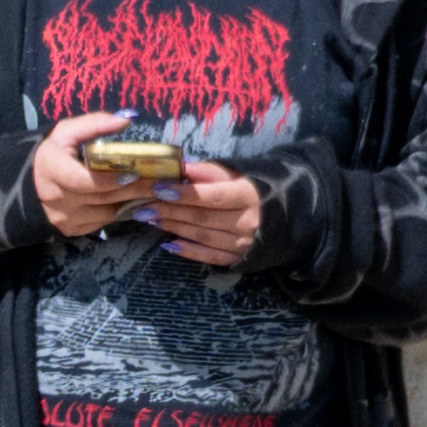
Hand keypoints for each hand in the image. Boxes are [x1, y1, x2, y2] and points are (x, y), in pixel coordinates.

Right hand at [25, 113, 153, 239]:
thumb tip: (127, 120)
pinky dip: (121, 213)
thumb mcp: (65, 132)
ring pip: (108, 214)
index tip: (135, 172)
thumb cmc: (54, 154)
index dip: (111, 179)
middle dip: (136, 190)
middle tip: (163, 184)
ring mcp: (64, 218)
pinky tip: (134, 202)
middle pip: (103, 198)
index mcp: (53, 170)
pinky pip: (104, 223)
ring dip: (133, 203)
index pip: (84, 180)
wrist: (30, 183)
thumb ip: (94, 124)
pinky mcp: (71, 230)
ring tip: (155, 193)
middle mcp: (56, 198)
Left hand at [148, 161, 265, 271]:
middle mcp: (248, 221)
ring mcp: (245, 243)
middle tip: (142, 207)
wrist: (285, 216)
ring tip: (149, 219)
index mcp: (248, 196)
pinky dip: (189, 251)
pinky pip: (211, 257)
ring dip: (174, 228)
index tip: (158, 189)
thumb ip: (209, 172)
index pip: (212, 196)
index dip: (185, 194)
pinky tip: (169, 245)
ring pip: (203, 236)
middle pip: (203, 217)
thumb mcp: (236, 175)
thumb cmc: (251, 189)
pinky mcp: (240, 258)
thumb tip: (181, 167)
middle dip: (170, 211)